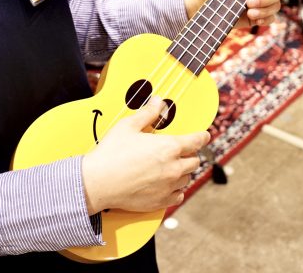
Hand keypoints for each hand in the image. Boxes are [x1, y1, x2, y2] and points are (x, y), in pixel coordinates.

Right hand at [81, 96, 208, 214]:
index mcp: (169, 147)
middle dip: (190, 154)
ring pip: (187, 178)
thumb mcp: (128, 126)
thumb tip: (159, 101)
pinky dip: (176, 189)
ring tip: (172, 167)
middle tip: (181, 151)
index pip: (196, 141)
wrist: (97, 183)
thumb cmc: (111, 152)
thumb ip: (148, 113)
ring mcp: (168, 187)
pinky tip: (168, 185)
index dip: (202, 136)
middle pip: (194, 161)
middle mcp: (174, 168)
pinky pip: (179, 195)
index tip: (205, 135)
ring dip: (183, 171)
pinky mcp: (161, 202)